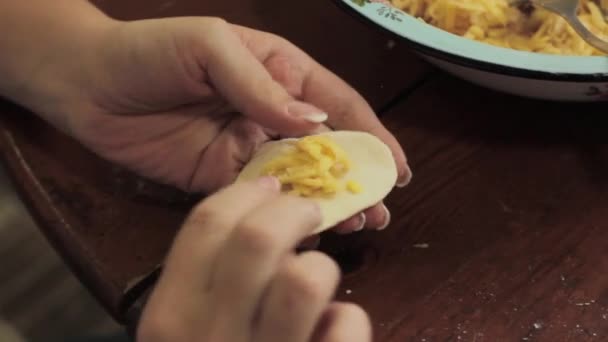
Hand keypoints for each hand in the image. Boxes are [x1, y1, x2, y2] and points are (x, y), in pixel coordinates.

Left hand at [26, 15, 411, 231]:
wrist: (87, 84)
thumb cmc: (151, 50)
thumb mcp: (211, 48)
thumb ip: (261, 85)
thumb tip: (313, 125)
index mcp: (279, 72)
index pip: (336, 104)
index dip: (371, 133)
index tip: (395, 167)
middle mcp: (270, 112)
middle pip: (325, 148)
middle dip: (356, 177)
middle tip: (380, 211)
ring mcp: (247, 147)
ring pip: (298, 178)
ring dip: (328, 201)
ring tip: (359, 226)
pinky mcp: (221, 177)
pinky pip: (260, 199)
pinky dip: (285, 215)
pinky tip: (308, 231)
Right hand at [137, 177, 371, 341]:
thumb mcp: (187, 334)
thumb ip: (208, 284)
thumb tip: (258, 214)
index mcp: (169, 319)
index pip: (204, 224)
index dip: (247, 193)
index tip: (273, 186)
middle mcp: (209, 339)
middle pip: (258, 236)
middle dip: (293, 211)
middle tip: (309, 214)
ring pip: (307, 278)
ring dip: (321, 266)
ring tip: (318, 279)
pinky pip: (347, 323)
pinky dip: (348, 319)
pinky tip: (333, 332)